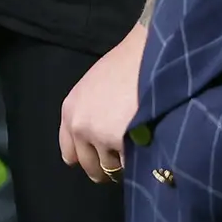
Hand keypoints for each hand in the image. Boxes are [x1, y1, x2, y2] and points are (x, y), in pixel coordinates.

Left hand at [60, 22, 147, 180]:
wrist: (150, 53)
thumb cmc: (126, 66)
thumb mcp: (93, 88)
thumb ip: (89, 115)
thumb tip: (97, 145)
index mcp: (70, 112)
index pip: (70, 154)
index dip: (88, 159)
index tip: (101, 161)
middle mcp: (80, 126)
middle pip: (91, 166)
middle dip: (107, 169)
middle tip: (125, 163)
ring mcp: (100, 136)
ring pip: (113, 168)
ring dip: (125, 164)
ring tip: (140, 151)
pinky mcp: (122, 140)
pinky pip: (132, 164)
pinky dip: (141, 161)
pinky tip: (151, 149)